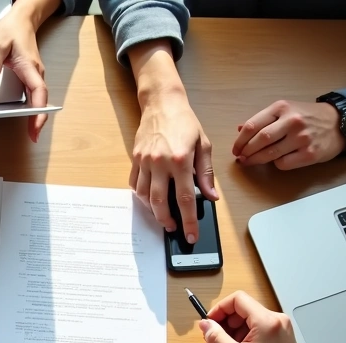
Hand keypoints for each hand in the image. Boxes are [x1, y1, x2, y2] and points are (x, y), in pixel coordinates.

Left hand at [0, 0, 54, 142]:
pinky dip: (34, 108)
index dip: (38, 111)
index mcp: (29, 66)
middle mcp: (35, 72)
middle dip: (39, 119)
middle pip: (41, 100)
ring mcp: (34, 75)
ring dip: (37, 115)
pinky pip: (34, 95)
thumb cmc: (12, 29)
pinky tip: (29, 117)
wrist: (22, 19)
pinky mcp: (30, 76)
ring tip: (32, 132)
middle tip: (33, 137)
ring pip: (39, 99)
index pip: (38, 92)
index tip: (35, 125)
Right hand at [126, 41, 216, 244]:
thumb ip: (206, 173)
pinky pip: (135, 183)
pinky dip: (141, 195)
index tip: (191, 234)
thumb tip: (211, 196)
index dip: (188, 220)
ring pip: (144, 195)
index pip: (184, 198)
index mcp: (180, 160)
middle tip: (173, 229)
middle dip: (166, 220)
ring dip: (152, 210)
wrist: (162, 103)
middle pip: (160, 202)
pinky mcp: (135, 158)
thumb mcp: (203, 145)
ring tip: (162, 216)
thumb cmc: (185, 122)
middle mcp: (160, 162)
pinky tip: (149, 200)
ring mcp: (144, 161)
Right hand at [199, 291, 306, 342]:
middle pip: (241, 310)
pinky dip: (243, 337)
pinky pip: (256, 328)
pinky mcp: (280, 334)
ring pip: (248, 320)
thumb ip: (216, 338)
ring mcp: (279, 326)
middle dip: (223, 324)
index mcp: (265, 321)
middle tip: (211, 341)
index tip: (209, 323)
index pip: (237, 299)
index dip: (219, 309)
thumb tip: (205, 324)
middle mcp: (275, 319)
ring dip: (231, 333)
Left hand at [232, 100, 344, 169]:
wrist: (340, 123)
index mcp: (282, 107)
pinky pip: (283, 163)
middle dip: (246, 151)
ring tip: (250, 162)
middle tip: (241, 157)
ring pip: (270, 154)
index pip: (253, 125)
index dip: (240, 140)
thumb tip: (240, 129)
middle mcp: (292, 121)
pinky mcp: (309, 153)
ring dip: (256, 160)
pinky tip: (276, 160)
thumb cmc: (309, 116)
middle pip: (260, 140)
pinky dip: (276, 164)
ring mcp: (302, 138)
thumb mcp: (287, 109)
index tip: (236, 148)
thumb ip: (264, 119)